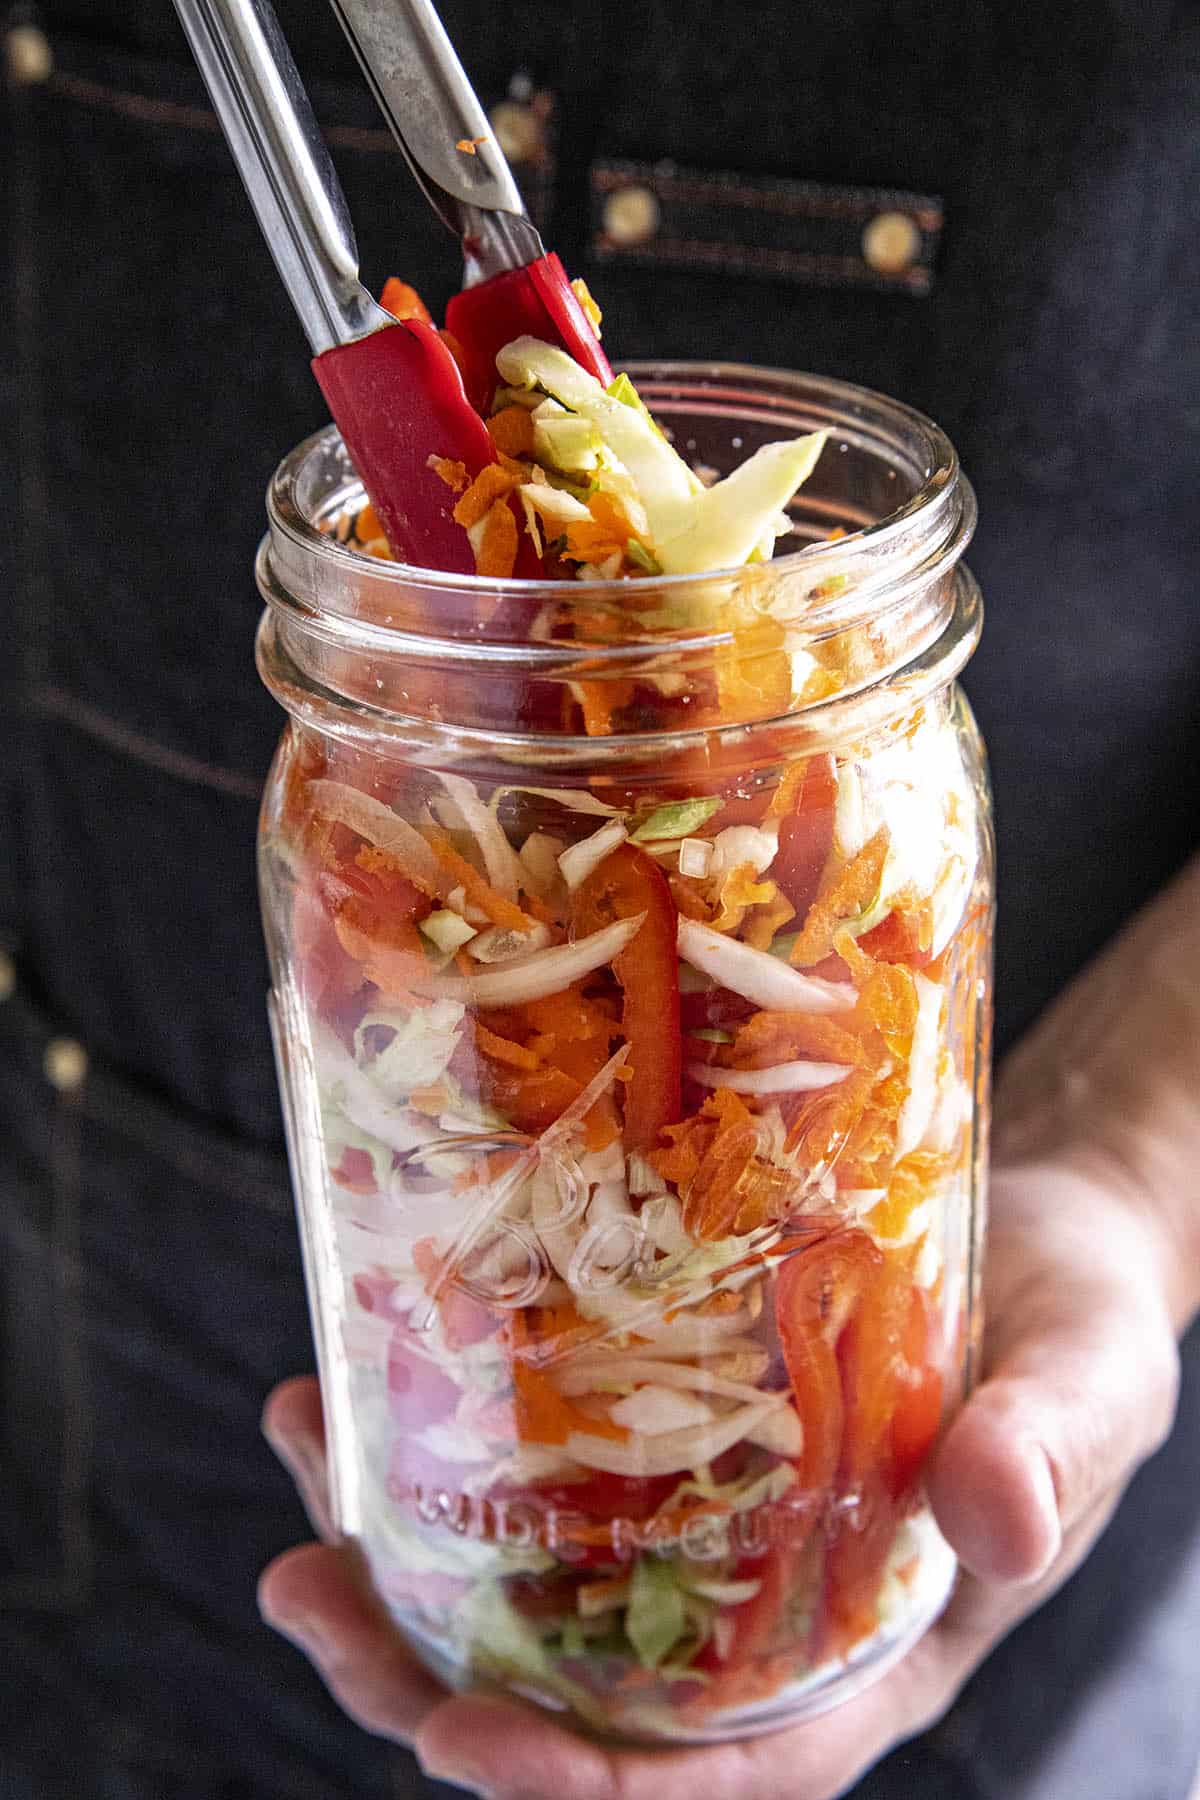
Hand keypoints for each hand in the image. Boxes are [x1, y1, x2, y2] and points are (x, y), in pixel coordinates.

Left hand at [258, 1157, 1180, 1799]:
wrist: (1043, 1230)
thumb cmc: (1077, 1329)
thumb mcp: (1090, 1384)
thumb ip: (1050, 1446)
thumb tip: (997, 1512)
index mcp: (861, 1655)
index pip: (721, 1774)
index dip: (591, 1790)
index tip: (469, 1746)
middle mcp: (757, 1616)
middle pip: (576, 1697)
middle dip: (425, 1677)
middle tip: (307, 1593)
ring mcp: (700, 1524)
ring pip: (527, 1586)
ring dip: (396, 1551)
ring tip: (303, 1459)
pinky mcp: (665, 1426)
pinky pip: (542, 1463)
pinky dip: (443, 1434)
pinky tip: (366, 1373)